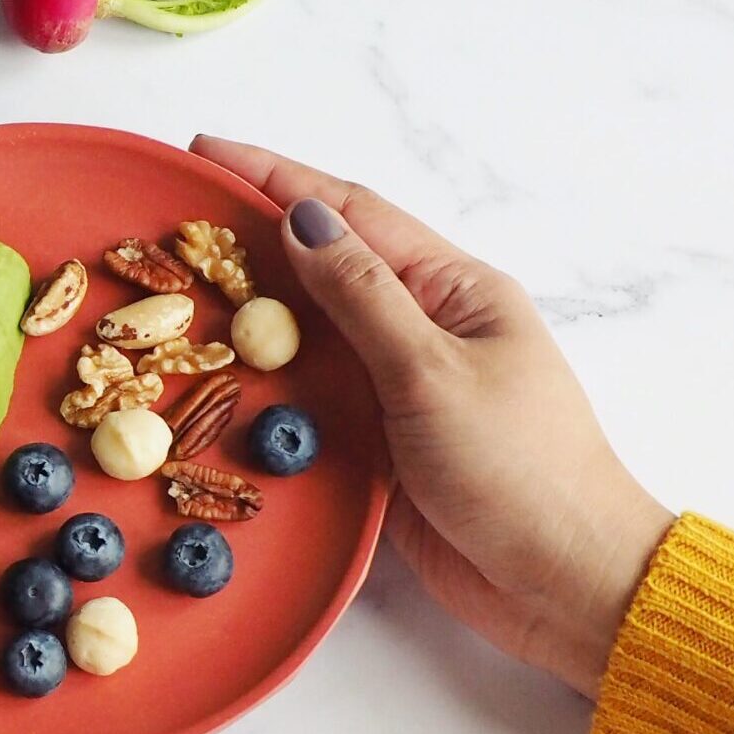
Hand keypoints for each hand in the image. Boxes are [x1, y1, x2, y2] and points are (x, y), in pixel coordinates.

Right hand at [191, 135, 675, 696]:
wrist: (562, 581)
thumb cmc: (519, 470)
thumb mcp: (433, 372)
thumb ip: (362, 296)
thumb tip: (303, 219)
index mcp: (454, 290)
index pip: (352, 213)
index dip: (275, 177)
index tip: (206, 152)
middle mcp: (423, 327)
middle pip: (323, 265)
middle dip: (249, 236)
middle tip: (171, 221)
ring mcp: (400, 385)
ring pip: (308, 331)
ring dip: (247, 310)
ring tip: (171, 289)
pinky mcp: (379, 442)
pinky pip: (308, 395)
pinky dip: (261, 381)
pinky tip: (212, 375)